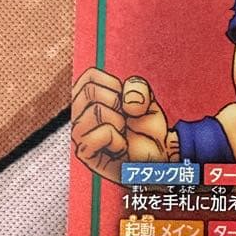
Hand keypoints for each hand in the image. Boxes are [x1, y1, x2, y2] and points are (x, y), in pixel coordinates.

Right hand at [71, 69, 173, 183]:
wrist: (157, 159)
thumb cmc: (146, 131)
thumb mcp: (148, 101)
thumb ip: (138, 88)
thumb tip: (128, 102)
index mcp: (88, 99)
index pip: (90, 76)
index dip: (114, 85)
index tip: (124, 102)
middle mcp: (78, 115)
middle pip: (90, 91)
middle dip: (118, 104)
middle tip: (125, 121)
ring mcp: (78, 134)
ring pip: (96, 110)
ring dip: (119, 123)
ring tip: (122, 135)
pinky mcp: (84, 153)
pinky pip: (102, 133)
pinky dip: (118, 141)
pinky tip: (120, 148)